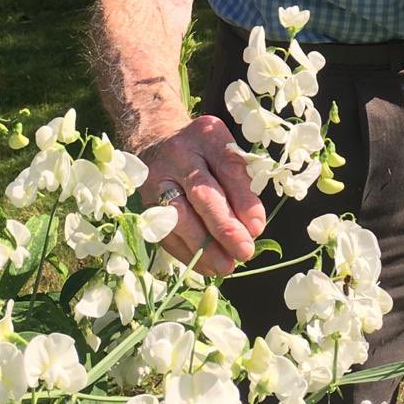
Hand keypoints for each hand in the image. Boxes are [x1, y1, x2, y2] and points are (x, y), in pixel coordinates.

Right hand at [137, 115, 265, 275]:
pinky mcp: (146, 204)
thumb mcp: (225, 149)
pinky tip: (207, 266)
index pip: (228, 167)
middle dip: (224, 227)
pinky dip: (187, 253)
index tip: (257, 227)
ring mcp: (158, 180)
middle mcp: (179, 155)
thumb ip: (240, 180)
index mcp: (206, 136)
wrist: (156, 140)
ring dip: (204, 247)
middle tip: (245, 250)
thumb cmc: (202, 149)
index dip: (243, 199)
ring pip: (180, 217)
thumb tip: (253, 226)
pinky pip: (166, 233)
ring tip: (226, 266)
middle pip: (202, 194)